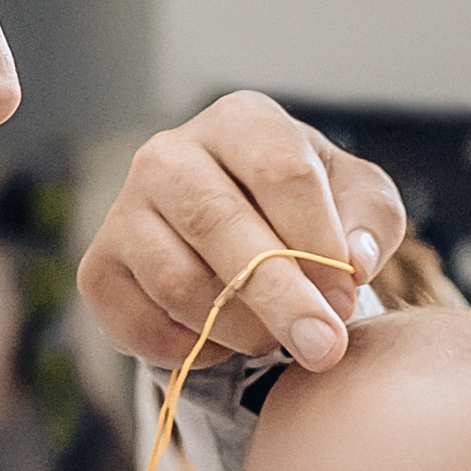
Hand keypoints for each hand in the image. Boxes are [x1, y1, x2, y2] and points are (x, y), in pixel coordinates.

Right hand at [75, 90, 406, 370]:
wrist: (241, 238)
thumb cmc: (309, 211)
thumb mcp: (359, 202)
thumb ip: (371, 223)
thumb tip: (355, 259)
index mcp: (240, 122)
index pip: (280, 171)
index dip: (318, 239)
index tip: (349, 294)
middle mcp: (168, 154)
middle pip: (220, 225)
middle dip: (280, 297)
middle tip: (323, 347)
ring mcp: (123, 211)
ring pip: (180, 284)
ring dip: (242, 328)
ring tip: (276, 337)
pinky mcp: (99, 270)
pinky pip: (143, 325)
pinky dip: (194, 349)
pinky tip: (224, 339)